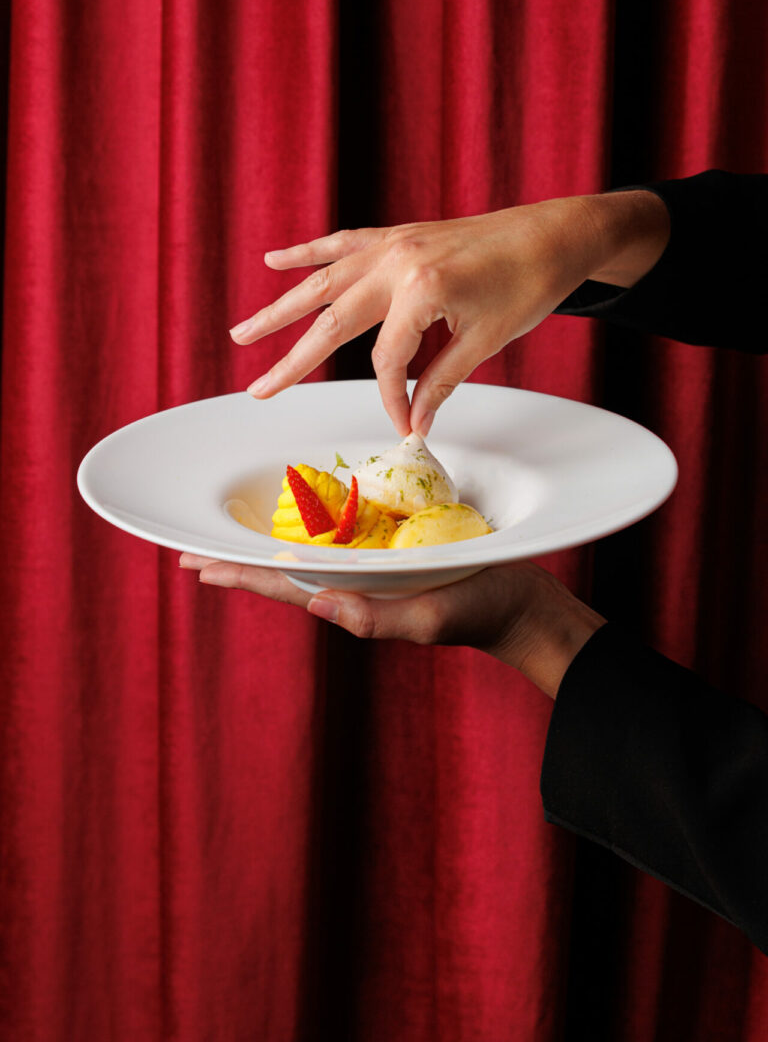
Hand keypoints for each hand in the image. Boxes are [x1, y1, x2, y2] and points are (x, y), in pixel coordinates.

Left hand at [178, 555, 605, 698]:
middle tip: (192, 544)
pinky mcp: (399, 545)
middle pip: (286, 564)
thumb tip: (314, 605)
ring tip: (233, 526)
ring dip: (271, 536)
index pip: (283, 586)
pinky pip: (349, 530)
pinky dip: (318, 518)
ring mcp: (375, 563)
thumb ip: (376, 618)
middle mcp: (356, 579)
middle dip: (241, 555)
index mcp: (354, 596)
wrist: (521, 604)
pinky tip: (303, 506)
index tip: (194, 565)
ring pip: (311, 547)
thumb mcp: (429, 620)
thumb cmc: (479, 614)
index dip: (239, 575)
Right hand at [230, 191, 668, 434]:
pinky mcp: (397, 235)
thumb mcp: (486, 341)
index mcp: (422, 289)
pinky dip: (307, 253)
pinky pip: (341, 243)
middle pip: (331, 320)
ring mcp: (393, 243)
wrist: (555, 232)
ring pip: (322, 280)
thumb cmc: (529, 285)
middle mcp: (397, 261)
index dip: (390, 398)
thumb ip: (441, 382)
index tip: (403, 422)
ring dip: (280, 308)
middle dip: (292, 360)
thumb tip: (412, 421)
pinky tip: (274, 260)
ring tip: (244, 332)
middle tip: (258, 389)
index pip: (387, 360)